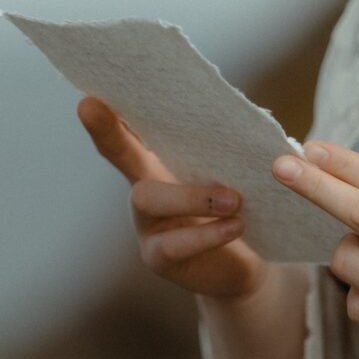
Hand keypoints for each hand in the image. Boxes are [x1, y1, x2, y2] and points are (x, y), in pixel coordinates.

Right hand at [77, 96, 269, 299]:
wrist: (246, 267)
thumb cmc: (245, 208)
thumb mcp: (245, 174)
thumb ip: (246, 153)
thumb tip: (269, 131)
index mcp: (163, 160)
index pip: (135, 127)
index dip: (111, 111)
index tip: (88, 91)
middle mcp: (146, 186)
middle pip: (119, 153)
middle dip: (106, 130)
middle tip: (89, 106)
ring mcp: (147, 224)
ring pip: (148, 199)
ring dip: (191, 196)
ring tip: (234, 200)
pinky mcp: (159, 257)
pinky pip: (174, 244)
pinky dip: (207, 234)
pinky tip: (235, 225)